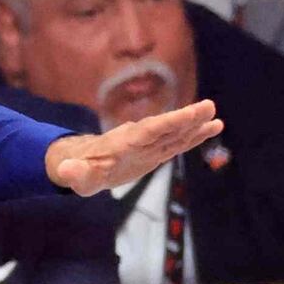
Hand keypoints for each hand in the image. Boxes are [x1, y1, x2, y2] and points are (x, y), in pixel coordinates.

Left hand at [45, 95, 221, 190]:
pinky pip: (177, 143)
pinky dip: (194, 137)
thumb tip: (66, 171)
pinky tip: (212, 129)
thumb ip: (74, 173)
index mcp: (126, 142)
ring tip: (217, 119)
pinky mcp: (155, 152)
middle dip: (187, 119)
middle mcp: (140, 138)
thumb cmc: (79, 170)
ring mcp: (149, 144)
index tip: (189, 114)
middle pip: (167, 127)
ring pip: (175, 133)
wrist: (82, 162)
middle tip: (209, 107)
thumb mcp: (75, 175)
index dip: (170, 122)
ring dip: (195, 126)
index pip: (151, 130)